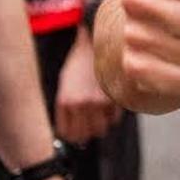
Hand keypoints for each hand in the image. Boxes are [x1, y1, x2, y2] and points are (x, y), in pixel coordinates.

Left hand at [55, 25, 118, 143]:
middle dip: (85, 134)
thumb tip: (69, 130)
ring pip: (100, 130)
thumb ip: (66, 107)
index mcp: (65, 101)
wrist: (96, 44)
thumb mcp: (64, 84)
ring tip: (99, 119)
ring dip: (100, 127)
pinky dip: (112, 117)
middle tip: (87, 127)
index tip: (74, 133)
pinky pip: (114, 119)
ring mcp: (99, 101)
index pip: (67, 133)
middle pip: (84, 135)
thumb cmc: (79, 63)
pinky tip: (108, 108)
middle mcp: (81, 104)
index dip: (71, 135)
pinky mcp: (115, 97)